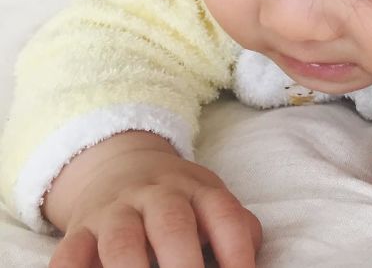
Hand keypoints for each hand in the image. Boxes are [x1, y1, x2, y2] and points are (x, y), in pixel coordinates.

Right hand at [47, 148, 261, 267]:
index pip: (222, 214)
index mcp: (196, 190)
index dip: (236, 249)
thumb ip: (237, 228)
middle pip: (172, 223)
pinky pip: (69, 254)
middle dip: (183, 263)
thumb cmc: (179, 200)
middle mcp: (155, 196)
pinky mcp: (78, 232)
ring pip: (121, 240)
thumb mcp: (211, 200)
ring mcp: (114, 212)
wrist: (119, 165)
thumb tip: (250, 261)